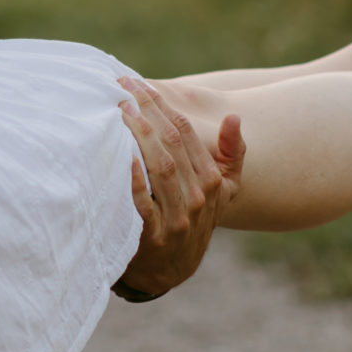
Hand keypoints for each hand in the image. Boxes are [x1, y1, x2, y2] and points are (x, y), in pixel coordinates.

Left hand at [113, 77, 243, 300]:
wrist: (172, 268)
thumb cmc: (195, 217)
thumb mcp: (222, 190)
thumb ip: (232, 154)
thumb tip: (233, 116)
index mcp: (212, 181)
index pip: (184, 132)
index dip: (161, 104)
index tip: (137, 83)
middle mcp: (199, 197)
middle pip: (170, 143)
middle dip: (145, 110)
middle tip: (120, 86)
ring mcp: (178, 218)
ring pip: (159, 167)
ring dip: (138, 134)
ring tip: (118, 110)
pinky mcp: (154, 237)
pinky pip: (143, 202)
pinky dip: (133, 178)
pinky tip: (120, 155)